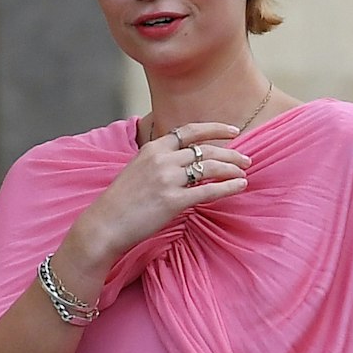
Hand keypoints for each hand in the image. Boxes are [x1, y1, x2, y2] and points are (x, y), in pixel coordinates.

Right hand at [62, 122, 252, 289]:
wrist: (106, 223)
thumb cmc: (123, 201)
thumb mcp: (139, 170)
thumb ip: (160, 161)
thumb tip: (185, 162)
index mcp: (153, 148)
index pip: (189, 131)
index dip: (215, 129)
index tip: (234, 132)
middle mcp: (161, 159)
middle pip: (204, 149)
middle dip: (230, 154)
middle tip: (246, 160)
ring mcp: (167, 179)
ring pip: (209, 167)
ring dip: (232, 168)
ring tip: (244, 173)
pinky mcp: (173, 201)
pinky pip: (207, 191)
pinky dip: (228, 187)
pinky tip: (240, 186)